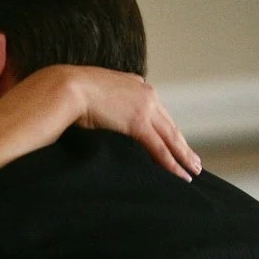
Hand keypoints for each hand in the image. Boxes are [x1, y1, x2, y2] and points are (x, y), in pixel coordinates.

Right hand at [46, 64, 200, 181]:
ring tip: (192, 171)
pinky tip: (179, 173)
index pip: (157, 113)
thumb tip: (97, 114)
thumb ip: (104, 100)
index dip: (167, 130)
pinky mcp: (137, 123)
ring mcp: (144, 108)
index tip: (175, 142)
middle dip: (182, 146)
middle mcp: (146, 95)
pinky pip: (158, 147)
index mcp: (136, 85)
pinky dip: (170, 162)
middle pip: (169, 125)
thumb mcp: (93, 92)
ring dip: (182, 156)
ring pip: (169, 137)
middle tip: (193, 161)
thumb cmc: (69, 92)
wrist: (66, 87)